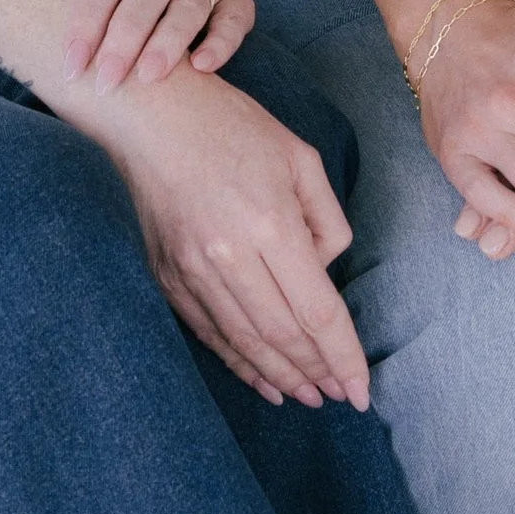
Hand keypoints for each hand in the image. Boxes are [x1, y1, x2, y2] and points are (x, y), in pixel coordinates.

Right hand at [64, 58, 366, 410]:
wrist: (152, 115)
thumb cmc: (232, 126)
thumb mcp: (299, 156)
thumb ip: (326, 219)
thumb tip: (326, 269)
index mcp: (270, 222)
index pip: (317, 310)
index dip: (343, 355)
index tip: (362, 389)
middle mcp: (229, 255)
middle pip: (283, 335)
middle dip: (317, 373)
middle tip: (341, 396)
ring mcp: (192, 271)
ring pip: (246, 342)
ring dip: (282, 377)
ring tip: (310, 397)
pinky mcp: (168, 276)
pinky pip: (210, 333)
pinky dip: (239, 363)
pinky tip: (264, 381)